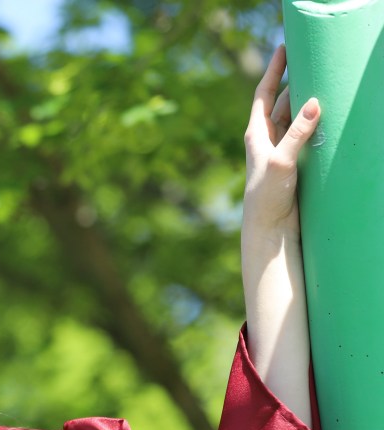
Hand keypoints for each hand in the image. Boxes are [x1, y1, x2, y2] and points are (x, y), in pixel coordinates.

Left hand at [243, 44, 320, 236]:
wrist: (270, 226)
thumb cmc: (268, 195)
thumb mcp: (282, 160)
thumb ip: (297, 132)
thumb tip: (313, 103)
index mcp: (256, 134)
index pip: (264, 94)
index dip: (274, 70)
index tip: (283, 49)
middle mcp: (266, 139)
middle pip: (281, 102)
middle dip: (294, 82)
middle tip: (310, 61)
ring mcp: (279, 149)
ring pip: (294, 117)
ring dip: (306, 101)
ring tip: (321, 82)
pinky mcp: (292, 161)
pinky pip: (304, 134)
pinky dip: (314, 122)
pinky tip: (327, 115)